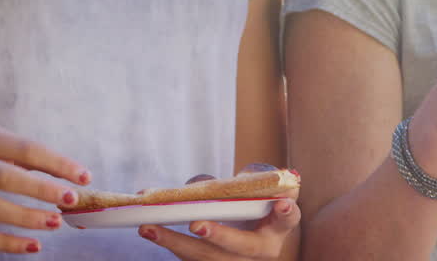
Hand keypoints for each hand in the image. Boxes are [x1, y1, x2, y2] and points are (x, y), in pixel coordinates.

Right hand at [0, 127, 90, 253]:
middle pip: (5, 177)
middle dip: (42, 189)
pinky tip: (33, 245)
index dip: (58, 163)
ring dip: (28, 218)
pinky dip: (9, 243)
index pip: (25, 149)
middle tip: (71, 199)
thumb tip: (74, 175)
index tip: (84, 176)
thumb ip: (31, 157)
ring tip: (55, 222)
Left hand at [140, 165, 299, 259]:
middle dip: (219, 236)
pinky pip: (192, 259)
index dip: (286, 211)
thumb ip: (244, 185)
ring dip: (176, 243)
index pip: (287, 219)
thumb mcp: (255, 196)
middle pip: (242, 247)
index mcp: (277, 228)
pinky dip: (170, 244)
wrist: (246, 243)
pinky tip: (151, 231)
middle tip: (196, 225)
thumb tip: (205, 184)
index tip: (281, 203)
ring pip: (208, 258)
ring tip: (149, 228)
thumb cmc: (251, 212)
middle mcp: (261, 250)